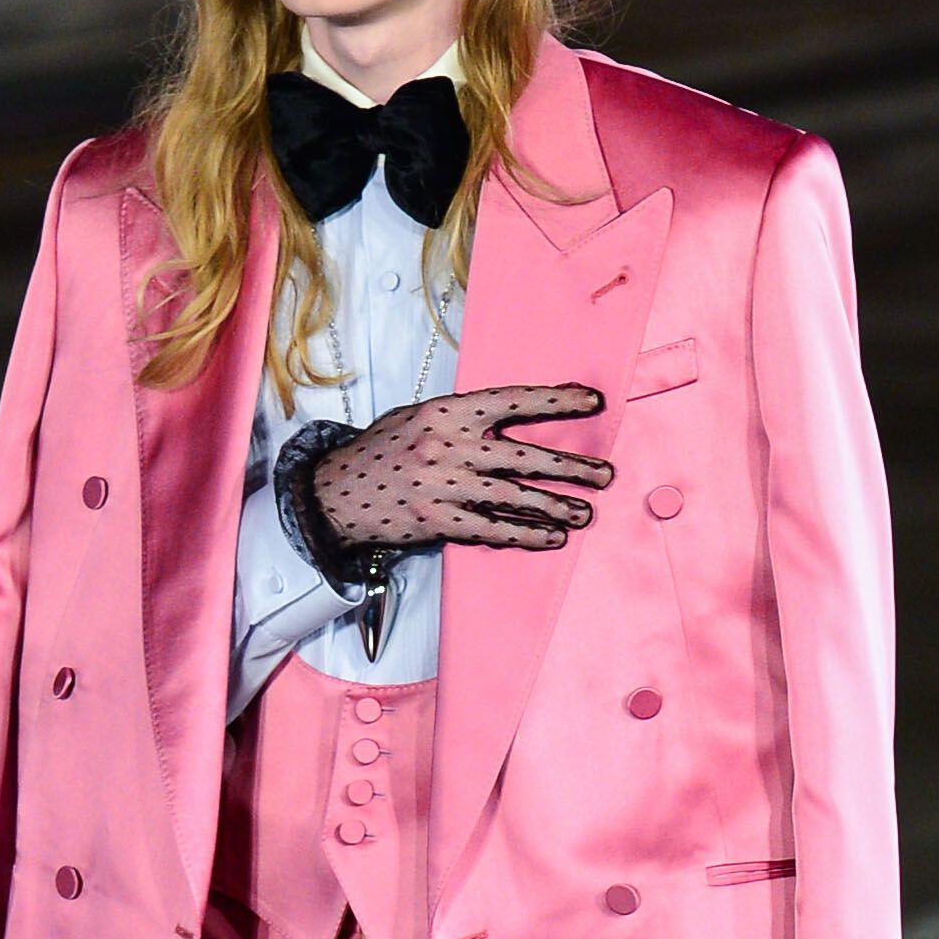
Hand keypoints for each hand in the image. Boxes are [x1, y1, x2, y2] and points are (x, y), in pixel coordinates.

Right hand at [304, 383, 612, 565]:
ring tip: (585, 514)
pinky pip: (492, 529)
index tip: (592, 403)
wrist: (334, 493)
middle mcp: (448, 446)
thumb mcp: (416, 417)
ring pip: (515, 496)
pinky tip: (551, 538)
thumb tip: (509, 418)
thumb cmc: (380, 452)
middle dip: (571, 467)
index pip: (513, 400)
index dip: (556, 401)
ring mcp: (443, 485)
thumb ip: (460, 418)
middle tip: (604, 475)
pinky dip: (526, 534)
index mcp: (446, 411)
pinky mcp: (437, 521)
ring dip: (556, 506)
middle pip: (525, 455)